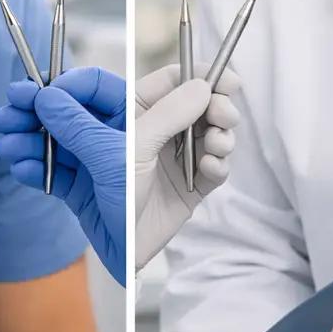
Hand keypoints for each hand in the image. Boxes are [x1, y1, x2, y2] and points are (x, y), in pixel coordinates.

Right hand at [0, 67, 126, 285]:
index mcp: (139, 117)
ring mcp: (97, 161)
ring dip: (28, 138)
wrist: (138, 266)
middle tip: (8, 110)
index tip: (39, 91)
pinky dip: (33, 167)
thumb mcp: (124, 157)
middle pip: (71, 109)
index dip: (69, 84)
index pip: (99, 86)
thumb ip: (85, 124)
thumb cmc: (147, 210)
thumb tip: (53, 93)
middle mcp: (118, 135)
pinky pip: (52, 170)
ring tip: (9, 143)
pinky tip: (21, 167)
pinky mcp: (80, 188)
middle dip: (37, 110)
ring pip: (56, 138)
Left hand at [134, 64, 239, 270]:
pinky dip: (219, 163)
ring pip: (209, 129)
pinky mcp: (190, 185)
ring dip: (221, 133)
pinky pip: (215, 166)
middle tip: (225, 112)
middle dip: (214, 103)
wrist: (120, 258)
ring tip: (216, 144)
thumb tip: (197, 83)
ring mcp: (172, 158)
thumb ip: (161, 114)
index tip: (220, 77)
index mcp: (127, 115)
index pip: (164, 80)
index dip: (192, 73)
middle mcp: (152, 132)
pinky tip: (211, 168)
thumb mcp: (123, 152)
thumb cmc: (107, 205)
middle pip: (193, 101)